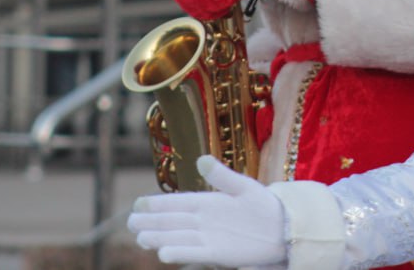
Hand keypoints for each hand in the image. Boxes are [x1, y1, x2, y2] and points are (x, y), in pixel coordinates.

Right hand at [129, 155, 286, 266]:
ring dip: (160, 237)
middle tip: (131, 222)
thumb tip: (201, 159)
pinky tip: (163, 254)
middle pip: (172, 221)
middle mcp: (203, 221)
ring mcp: (208, 238)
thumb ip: (222, 176)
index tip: (138, 202)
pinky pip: (195, 253)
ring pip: (178, 237)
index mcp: (207, 202)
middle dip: (152, 221)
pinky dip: (180, 253)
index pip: (178, 201)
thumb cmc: (263, 205)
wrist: (282, 228)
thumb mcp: (243, 186)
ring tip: (140, 237)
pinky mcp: (217, 253)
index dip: (158, 202)